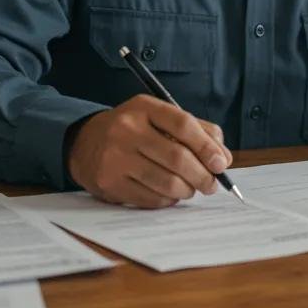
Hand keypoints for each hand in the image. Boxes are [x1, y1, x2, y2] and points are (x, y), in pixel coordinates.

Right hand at [67, 94, 232, 207]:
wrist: (84, 143)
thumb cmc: (134, 130)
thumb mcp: (159, 118)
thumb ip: (196, 131)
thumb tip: (223, 158)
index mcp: (143, 107)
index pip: (182, 124)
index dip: (207, 146)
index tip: (221, 163)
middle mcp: (126, 129)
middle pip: (177, 158)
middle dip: (203, 175)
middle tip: (212, 184)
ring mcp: (115, 158)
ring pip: (166, 182)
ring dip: (187, 190)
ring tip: (191, 188)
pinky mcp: (109, 183)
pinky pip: (151, 199)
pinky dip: (168, 199)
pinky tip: (169, 193)